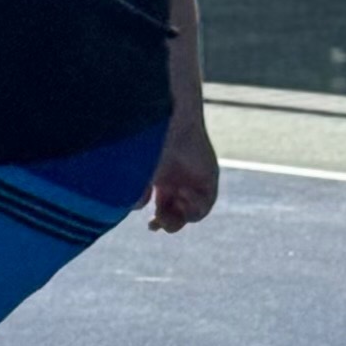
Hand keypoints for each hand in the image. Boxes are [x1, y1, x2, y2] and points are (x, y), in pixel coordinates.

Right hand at [132, 116, 218, 232]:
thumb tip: (139, 206)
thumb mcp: (136, 170)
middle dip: (169, 223)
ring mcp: (194, 178)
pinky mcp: (209, 176)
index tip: (151, 225)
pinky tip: (183, 195)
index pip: (164, 207)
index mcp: (159, 178)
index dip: (158, 220)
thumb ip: (136, 190)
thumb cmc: (147, 142)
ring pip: (192, 210)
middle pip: (178, 212)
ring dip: (181, 217)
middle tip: (158, 224)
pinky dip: (195, 206)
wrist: (169, 120)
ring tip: (170, 213)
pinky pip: (206, 202)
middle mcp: (178, 179)